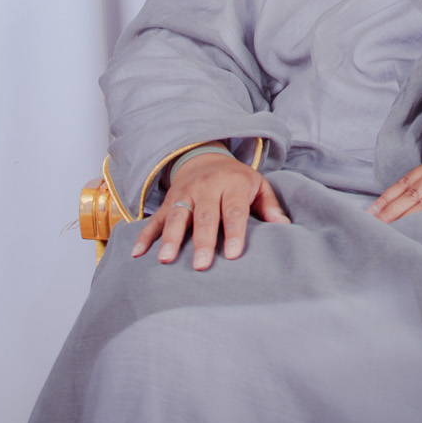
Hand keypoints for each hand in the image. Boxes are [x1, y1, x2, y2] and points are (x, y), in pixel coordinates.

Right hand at [132, 151, 290, 268]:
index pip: (233, 210)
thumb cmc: (236, 180)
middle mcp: (205, 188)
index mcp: (231, 184)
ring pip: (177, 217)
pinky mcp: (167, 202)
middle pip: (204, 216)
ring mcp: (184, 194)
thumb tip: (284, 227)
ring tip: (166, 260)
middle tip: (202, 265)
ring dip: (171, 239)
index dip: (234, 231)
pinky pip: (155, 219)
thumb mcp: (258, 185)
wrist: (204, 157)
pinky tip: (137, 254)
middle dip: (203, 241)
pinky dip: (145, 236)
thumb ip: (270, 206)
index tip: (234, 254)